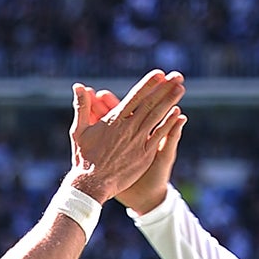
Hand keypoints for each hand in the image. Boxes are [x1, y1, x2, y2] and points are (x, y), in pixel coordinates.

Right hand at [67, 69, 185, 202]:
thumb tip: (78, 86)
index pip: (135, 96)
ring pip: (157, 116)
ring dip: (170, 101)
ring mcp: (138, 141)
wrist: (91, 184)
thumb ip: (82, 106)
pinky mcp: (144, 154)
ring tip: (180, 88)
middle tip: (177, 76)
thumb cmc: (84, 157)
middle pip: (150, 103)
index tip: (160, 73)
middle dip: (165, 88)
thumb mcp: (79, 130)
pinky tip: (178, 114)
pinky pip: (159, 135)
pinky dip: (168, 124)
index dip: (148, 84)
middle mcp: (129, 127)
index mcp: (114, 120)